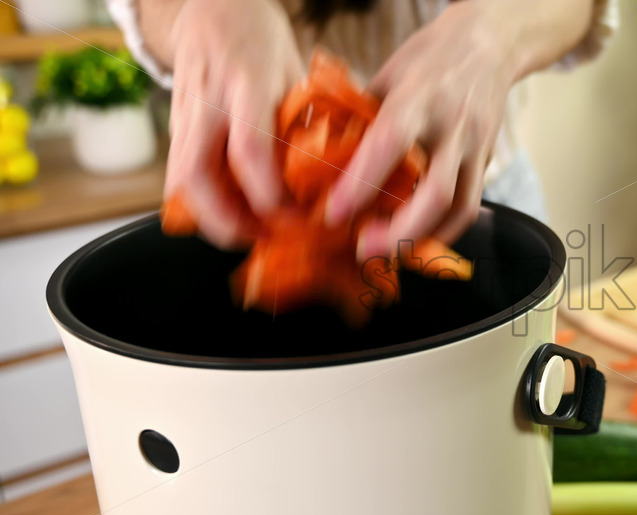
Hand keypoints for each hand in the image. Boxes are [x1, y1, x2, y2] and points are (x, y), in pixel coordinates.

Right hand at [163, 0, 302, 246]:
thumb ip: (305, 123)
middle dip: (228, 221)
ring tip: (248, 233)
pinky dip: (202, 204)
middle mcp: (209, 103)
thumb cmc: (262, 43)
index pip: (252, 152)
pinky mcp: (174, 127)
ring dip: (211, 219)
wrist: (214, 10)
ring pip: (180, 182)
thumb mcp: (296, 75)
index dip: (272, 196)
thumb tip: (330, 179)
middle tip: (262, 238)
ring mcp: (184, 116)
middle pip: (197, 177)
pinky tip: (230, 213)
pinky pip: (179, 175)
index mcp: (247, 86)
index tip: (298, 217)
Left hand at [324, 1, 521, 257]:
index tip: (333, 212)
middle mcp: (451, 127)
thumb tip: (322, 158)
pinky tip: (416, 239)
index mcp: (418, 98)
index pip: (389, 145)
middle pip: (435, 193)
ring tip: (388, 252)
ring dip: (422, 239)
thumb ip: (361, 118)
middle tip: (364, 248)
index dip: (360, 184)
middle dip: (399, 231)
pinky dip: (442, 231)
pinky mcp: (486, 163)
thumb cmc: (429, 59)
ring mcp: (474, 148)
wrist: (489, 46)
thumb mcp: (387, 76)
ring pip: (458, 209)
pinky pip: (468, 208)